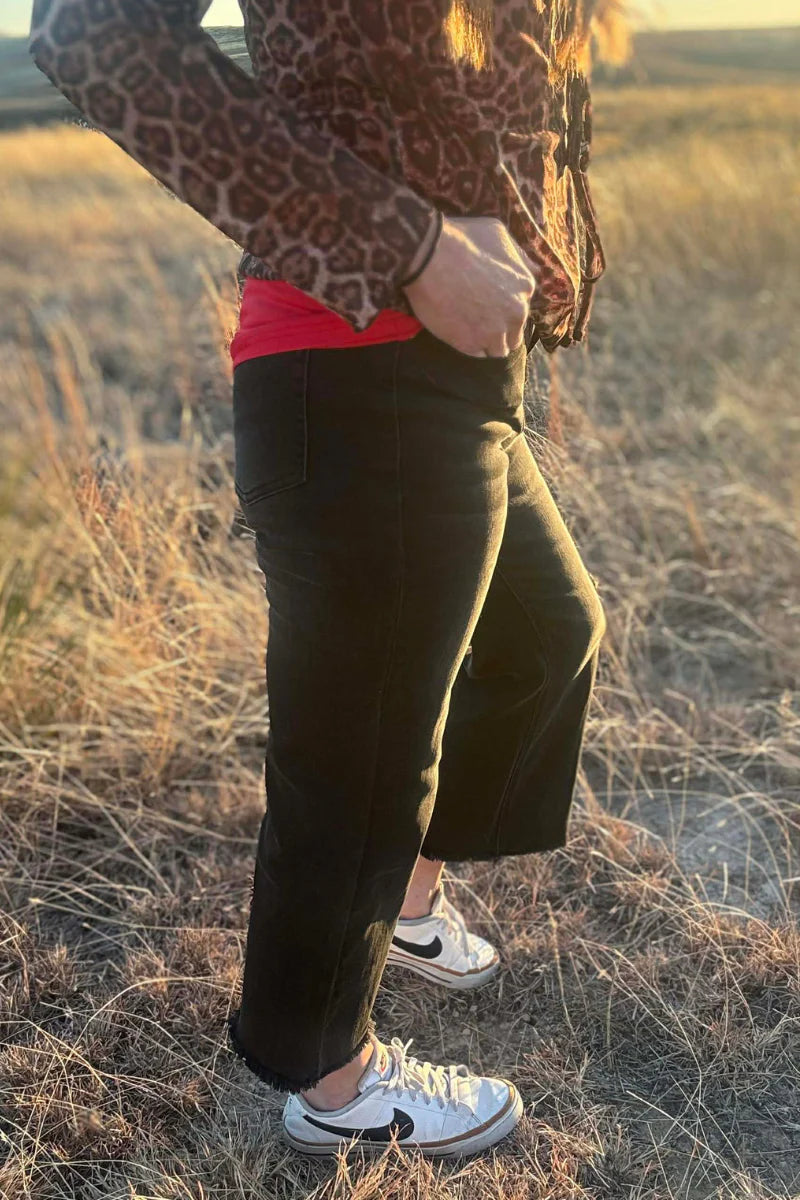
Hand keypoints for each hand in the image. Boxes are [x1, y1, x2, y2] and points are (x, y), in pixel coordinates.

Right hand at [401, 215, 535, 356]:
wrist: (430, 257)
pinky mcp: (471, 344)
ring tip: (469, 331)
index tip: (488, 304)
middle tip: (478, 320)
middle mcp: (516, 312)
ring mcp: (494, 331)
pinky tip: (457, 332)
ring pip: (498, 350)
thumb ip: (518, 255)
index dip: (505, 309)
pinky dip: (469, 346)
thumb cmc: (463, 240)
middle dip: (500, 330)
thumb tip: (533, 268)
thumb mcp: (498, 234)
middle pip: (513, 335)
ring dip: (487, 343)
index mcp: (525, 286)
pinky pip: (476, 354)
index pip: (522, 309)